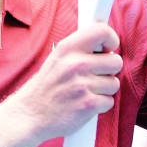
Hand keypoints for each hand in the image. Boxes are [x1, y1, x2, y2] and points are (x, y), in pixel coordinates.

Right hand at [0, 23, 122, 146]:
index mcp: (68, 48)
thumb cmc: (46, 87)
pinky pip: (109, 101)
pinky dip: (99, 105)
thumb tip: (105, 42)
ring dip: (104, 90)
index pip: (102, 31)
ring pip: (114, 83)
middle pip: (116, 61)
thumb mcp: (57, 58)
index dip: (111, 39)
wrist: (30, 115)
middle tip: (94, 76)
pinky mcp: (88, 104)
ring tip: (86, 92)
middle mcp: (77, 64)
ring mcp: (83, 84)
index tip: (108, 49)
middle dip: (109, 70)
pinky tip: (84, 104)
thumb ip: (79, 49)